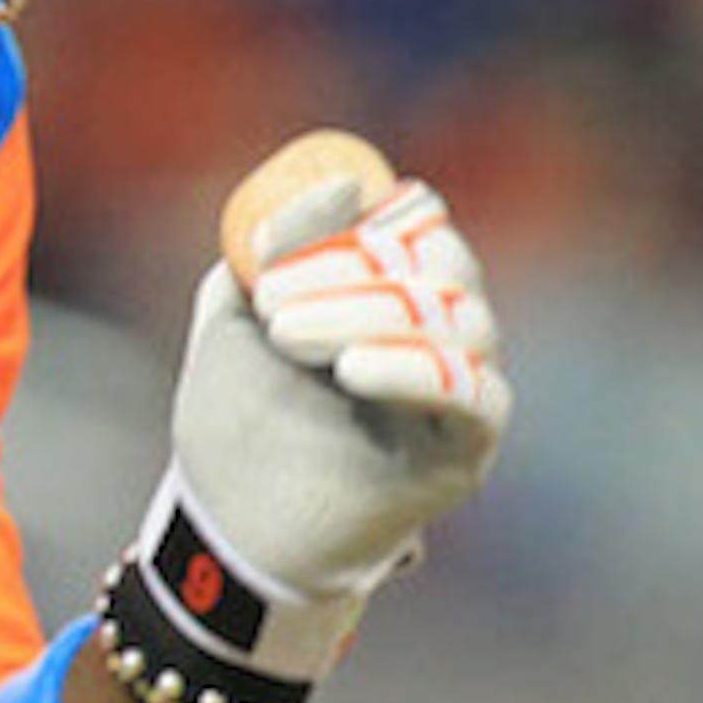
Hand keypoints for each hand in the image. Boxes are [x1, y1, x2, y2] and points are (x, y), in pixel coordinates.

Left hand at [178, 167, 510, 606]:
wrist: (227, 519)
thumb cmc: (237, 413)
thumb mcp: (239, 313)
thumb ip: (281, 245)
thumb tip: (347, 183)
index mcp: (393, 290)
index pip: (422, 223)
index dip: (361, 219)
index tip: (273, 251)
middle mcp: (441, 335)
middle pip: (443, 266)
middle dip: (350, 268)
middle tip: (271, 304)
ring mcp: (460, 393)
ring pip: (459, 321)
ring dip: (367, 312)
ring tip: (289, 336)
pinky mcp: (466, 452)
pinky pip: (475, 395)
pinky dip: (416, 370)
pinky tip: (352, 370)